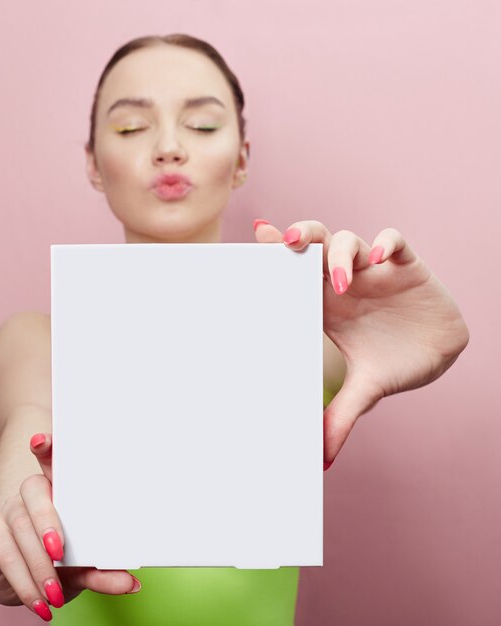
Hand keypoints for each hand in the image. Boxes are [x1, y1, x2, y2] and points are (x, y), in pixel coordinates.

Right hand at [0, 434, 140, 621]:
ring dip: (38, 565)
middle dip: (47, 519)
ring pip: (21, 528)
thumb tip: (130, 583)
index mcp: (61, 487)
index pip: (54, 458)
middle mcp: (33, 492)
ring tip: (55, 593)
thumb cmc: (63, 558)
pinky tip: (38, 601)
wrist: (26, 577)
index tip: (41, 441)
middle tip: (60, 551)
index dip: (48, 446)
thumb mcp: (85, 565)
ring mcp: (11, 510)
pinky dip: (23, 583)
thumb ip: (103, 572)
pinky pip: (5, 555)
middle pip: (35, 490)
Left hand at [253, 219, 468, 467]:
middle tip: (287, 240)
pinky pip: (395, 242)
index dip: (276, 253)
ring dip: (341, 255)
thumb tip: (321, 458)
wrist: (437, 356)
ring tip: (342, 281)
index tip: (257, 239)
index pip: (295, 272)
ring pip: (348, 241)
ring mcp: (374, 272)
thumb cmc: (392, 363)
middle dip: (301, 235)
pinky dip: (386, 245)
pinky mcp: (406, 267)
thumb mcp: (365, 389)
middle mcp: (345, 282)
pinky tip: (382, 261)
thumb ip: (342, 415)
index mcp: (326, 305)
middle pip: (315, 244)